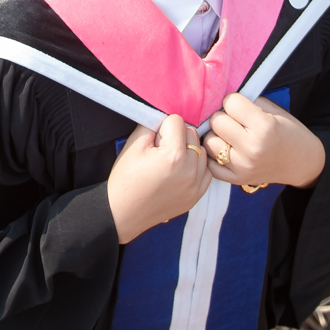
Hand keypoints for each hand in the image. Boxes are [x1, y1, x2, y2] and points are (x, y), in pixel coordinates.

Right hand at [106, 114, 213, 243]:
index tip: (153, 140)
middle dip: (177, 136)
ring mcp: (196, 185)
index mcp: (174, 156)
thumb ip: (152, 124)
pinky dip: (195, 167)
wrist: (123, 213)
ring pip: (202, 151)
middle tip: (159, 150)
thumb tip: (165, 117)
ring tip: (169, 161)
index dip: (162, 127)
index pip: (177, 121)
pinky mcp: (197, 195)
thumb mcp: (133, 145)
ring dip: (188, 150)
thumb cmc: (125, 179)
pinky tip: (178, 172)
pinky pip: (206, 170)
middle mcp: (190, 170)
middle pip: (192, 134)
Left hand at [205, 93, 324, 189]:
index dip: (234, 101)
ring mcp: (243, 166)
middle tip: (234, 121)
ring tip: (229, 135)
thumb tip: (220, 98)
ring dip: (216, 135)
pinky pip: (210, 164)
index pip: (230, 103)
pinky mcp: (236, 179)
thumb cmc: (289, 132)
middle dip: (223, 116)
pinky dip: (213, 155)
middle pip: (216, 121)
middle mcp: (252, 148)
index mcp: (264, 127)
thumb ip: (249, 102)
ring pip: (209, 142)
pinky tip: (224, 149)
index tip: (240, 106)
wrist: (303, 163)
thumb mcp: (275, 111)